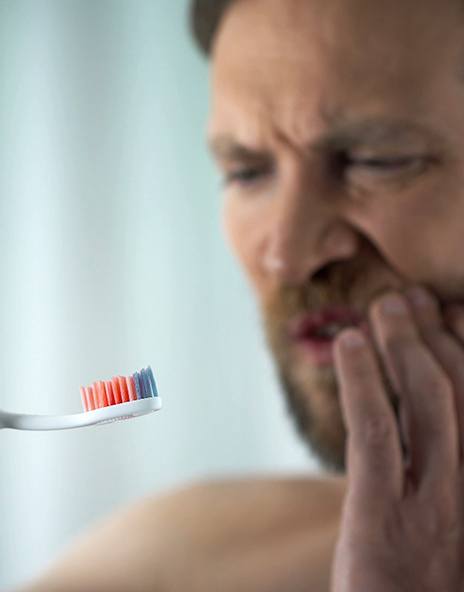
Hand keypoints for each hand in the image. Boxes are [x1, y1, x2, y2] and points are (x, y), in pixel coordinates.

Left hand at [330, 286, 463, 591]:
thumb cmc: (422, 590)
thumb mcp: (441, 524)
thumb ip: (442, 467)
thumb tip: (416, 412)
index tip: (448, 311)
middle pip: (460, 390)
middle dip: (437, 334)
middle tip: (412, 296)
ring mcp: (435, 508)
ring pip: (428, 402)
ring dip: (405, 344)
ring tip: (386, 304)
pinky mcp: (382, 522)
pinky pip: (378, 435)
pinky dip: (364, 383)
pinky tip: (349, 344)